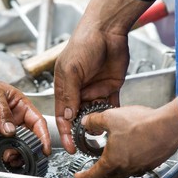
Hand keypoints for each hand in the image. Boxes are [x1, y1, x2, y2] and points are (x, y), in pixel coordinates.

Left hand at [0, 69, 50, 154]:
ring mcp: (3, 130)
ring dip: (17, 154)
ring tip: (12, 157)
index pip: (38, 122)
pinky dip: (4, 156)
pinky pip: (2, 150)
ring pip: (17, 146)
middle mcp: (14, 119)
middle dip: (31, 149)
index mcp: (21, 106)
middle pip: (30, 137)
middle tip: (28, 156)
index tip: (45, 148)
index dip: (43, 136)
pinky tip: (3, 157)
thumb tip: (11, 130)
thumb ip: (3, 112)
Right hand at [54, 0, 151, 153]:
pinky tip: (114, 123)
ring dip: (97, 124)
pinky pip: (111, 106)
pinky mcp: (110, 88)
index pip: (63, 115)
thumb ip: (69, 94)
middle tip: (86, 145)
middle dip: (81, 132)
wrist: (109, 31)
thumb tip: (68, 116)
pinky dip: (112, 115)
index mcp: (65, 87)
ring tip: (100, 135)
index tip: (69, 146)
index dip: (65, 132)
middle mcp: (79, 91)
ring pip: (95, 113)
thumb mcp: (71, 70)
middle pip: (78, 117)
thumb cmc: (85, 43)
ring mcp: (95, 90)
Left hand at [74, 99, 177, 177]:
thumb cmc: (142, 124)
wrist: (168, 126)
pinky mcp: (152, 163)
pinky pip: (137, 169)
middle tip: (93, 175)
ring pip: (123, 175)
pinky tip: (131, 156)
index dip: (84, 177)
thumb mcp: (111, 118)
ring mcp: (140, 167)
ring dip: (114, 173)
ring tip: (111, 166)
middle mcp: (126, 168)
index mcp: (112, 161)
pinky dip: (129, 166)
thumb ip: (95, 121)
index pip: (94, 175)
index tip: (79, 177)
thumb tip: (86, 122)